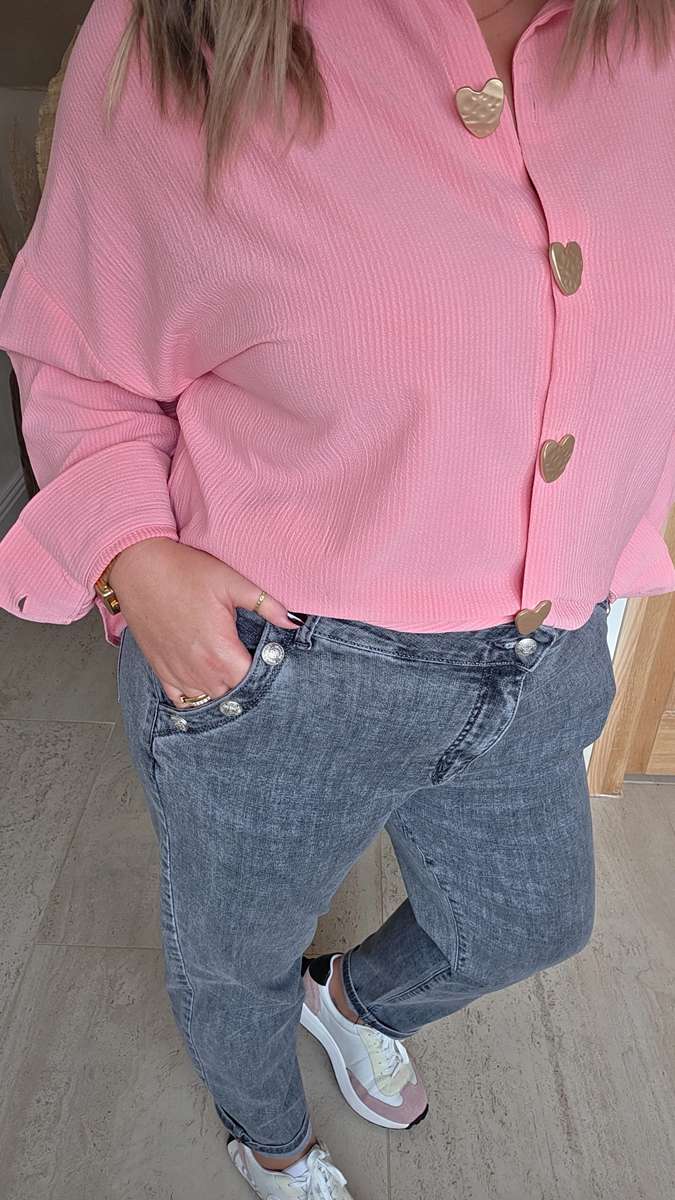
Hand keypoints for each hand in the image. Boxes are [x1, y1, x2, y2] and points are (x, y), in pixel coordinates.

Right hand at [108, 538, 300, 707]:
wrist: (139, 568)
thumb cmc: (185, 572)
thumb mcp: (232, 582)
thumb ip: (267, 605)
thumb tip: (294, 622)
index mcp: (220, 651)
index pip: (252, 682)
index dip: (264, 673)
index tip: (267, 659)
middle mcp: (199, 669)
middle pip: (233, 694)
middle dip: (244, 682)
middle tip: (249, 662)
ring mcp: (178, 672)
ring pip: (209, 699)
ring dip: (222, 690)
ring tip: (229, 671)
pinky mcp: (160, 669)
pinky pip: (182, 699)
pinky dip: (196, 695)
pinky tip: (205, 680)